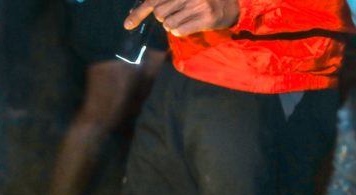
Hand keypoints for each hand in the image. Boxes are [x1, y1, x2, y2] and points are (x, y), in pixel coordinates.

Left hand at [125, 0, 239, 36]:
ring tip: (186, 17)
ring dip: (172, 25)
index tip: (127, 25)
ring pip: (168, 24)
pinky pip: (179, 31)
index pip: (153, 1)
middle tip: (177, 12)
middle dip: (164, 17)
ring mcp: (198, 3)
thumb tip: (131, 16)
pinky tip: (190, 24)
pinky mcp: (206, 17)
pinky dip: (180, 31)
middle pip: (159, 14)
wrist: (229, 4)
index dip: (139, 13)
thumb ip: (158, 2)